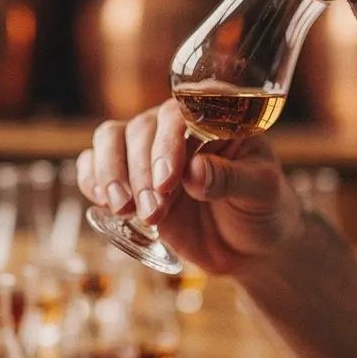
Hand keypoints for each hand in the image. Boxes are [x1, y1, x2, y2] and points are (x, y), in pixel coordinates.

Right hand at [76, 99, 305, 274]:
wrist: (247, 247)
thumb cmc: (263, 209)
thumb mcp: (262, 194)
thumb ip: (232, 179)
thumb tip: (196, 171)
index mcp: (218, 115)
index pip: (183, 110)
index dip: (170, 141)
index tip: (169, 179)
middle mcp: (178, 124)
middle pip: (143, 128)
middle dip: (142, 172)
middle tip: (153, 212)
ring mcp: (150, 148)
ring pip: (112, 138)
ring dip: (112, 174)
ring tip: (123, 210)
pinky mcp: (129, 174)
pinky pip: (96, 163)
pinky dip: (92, 179)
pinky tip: (104, 203)